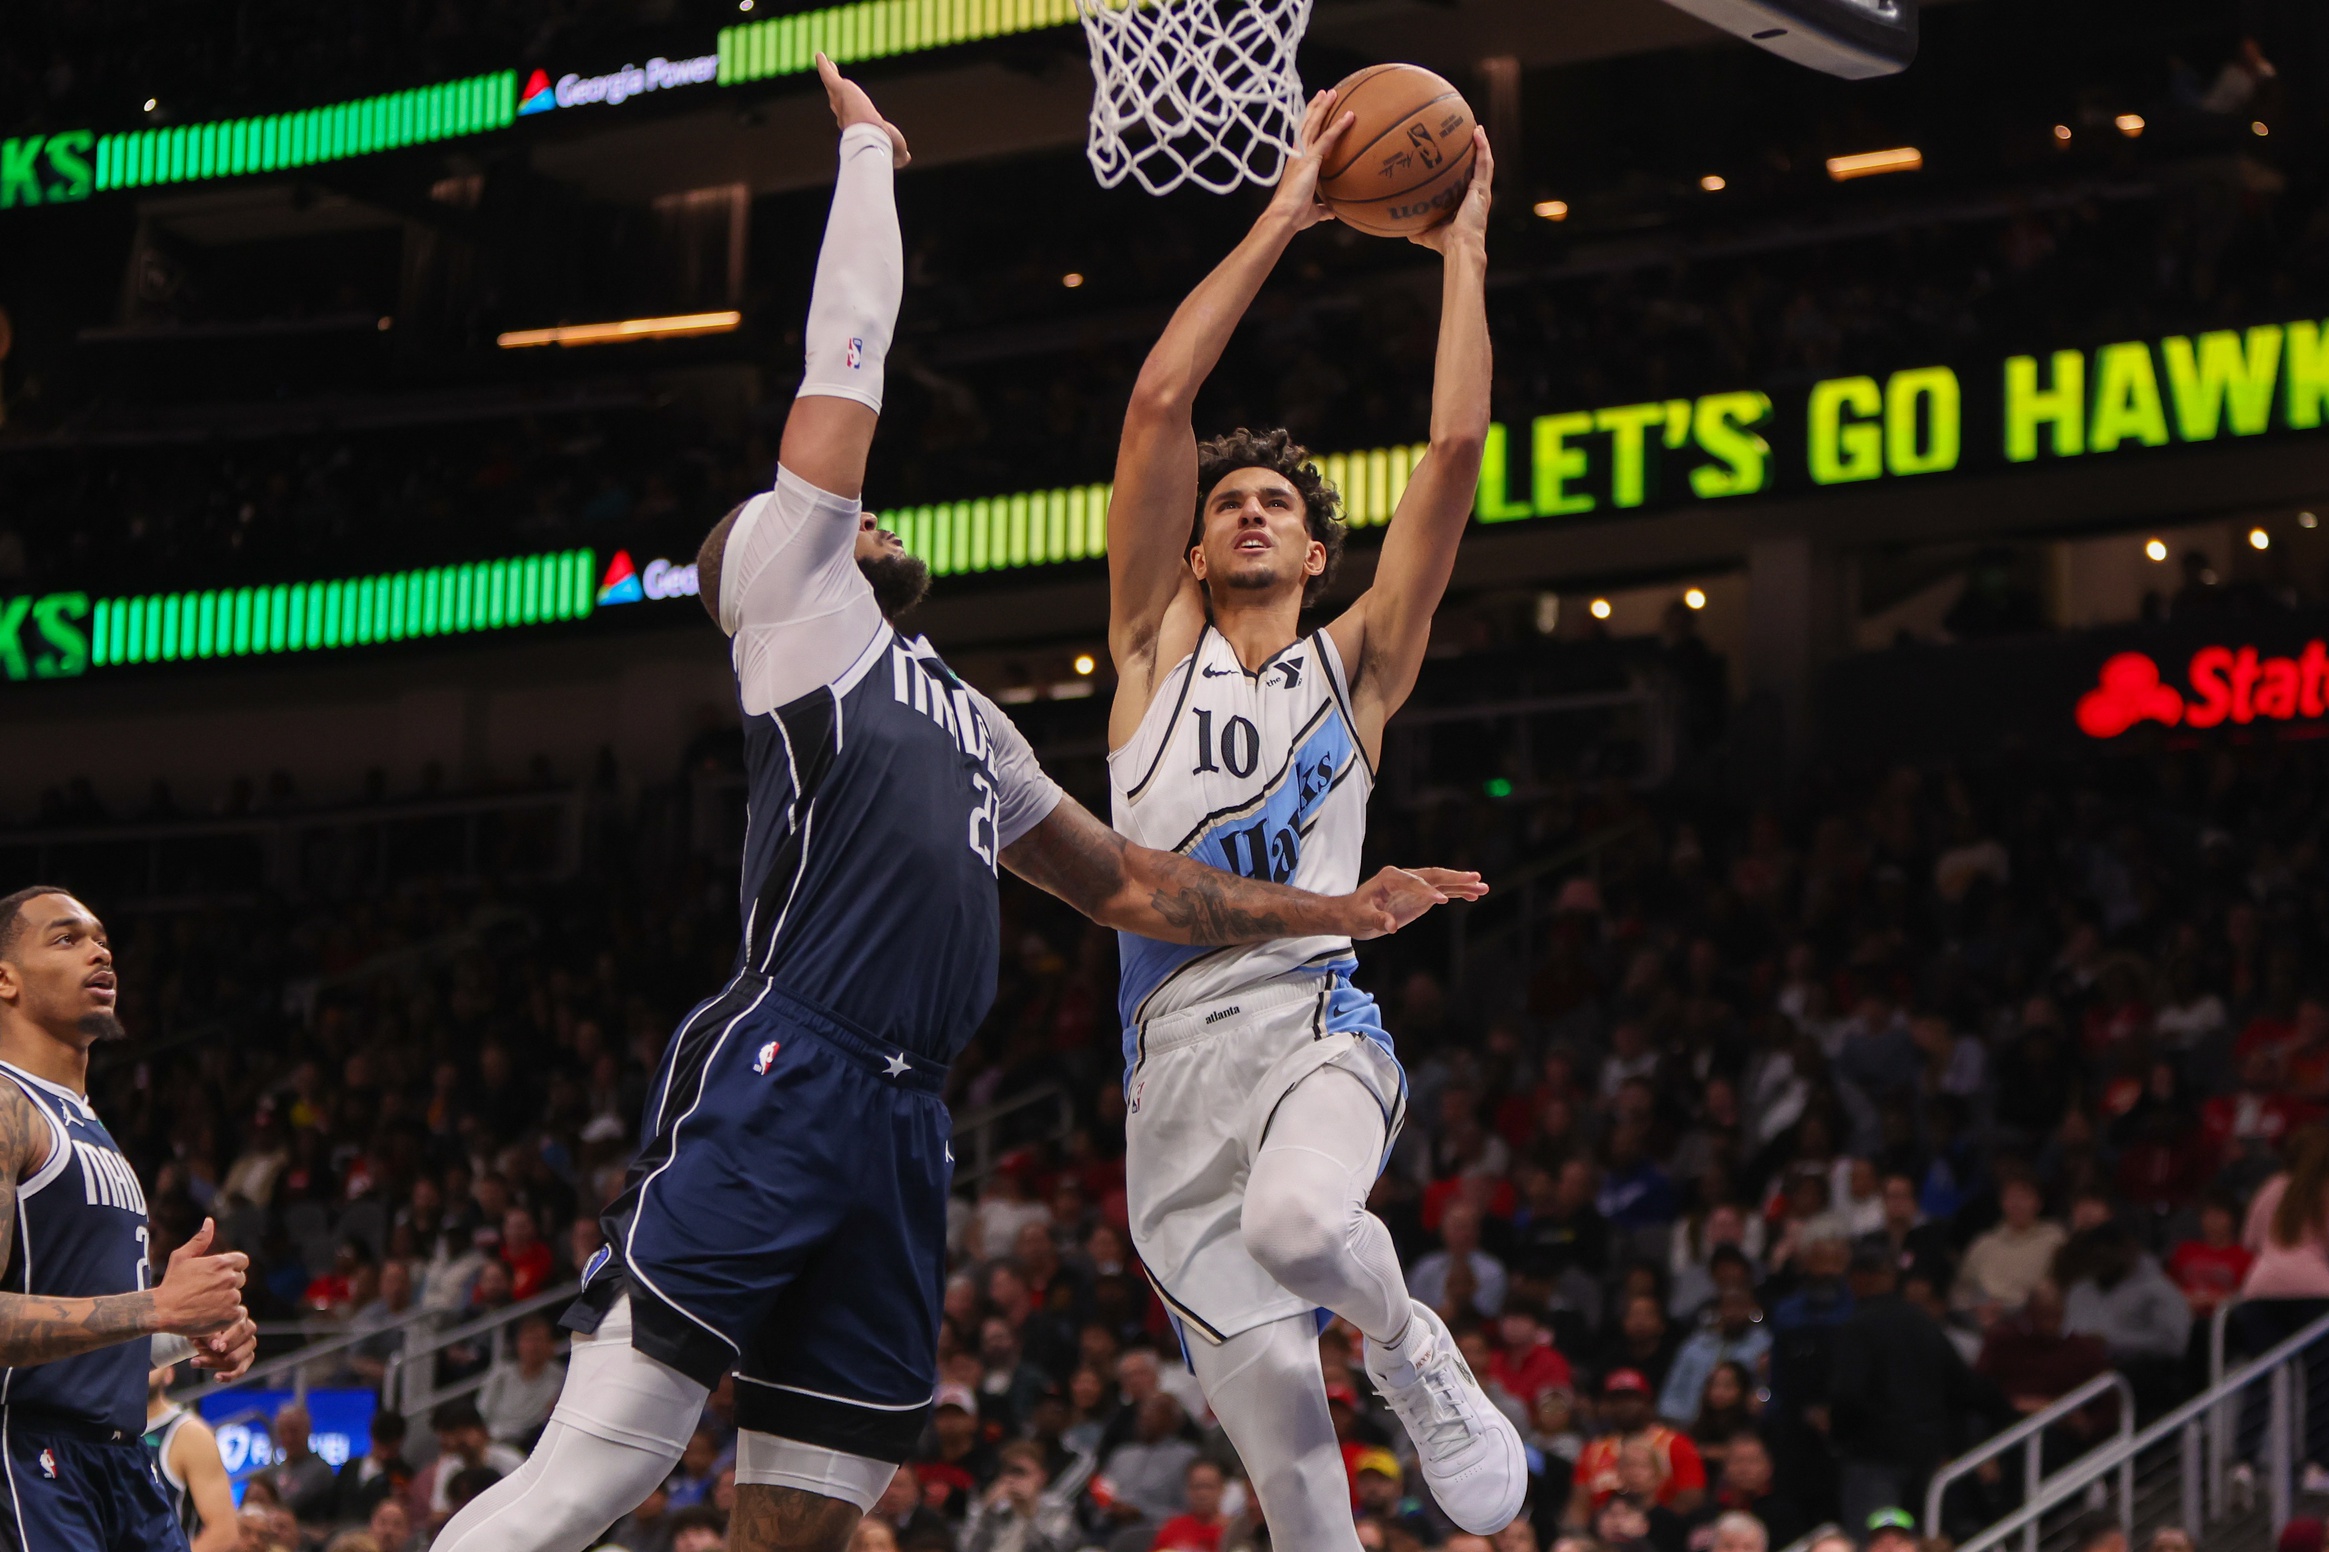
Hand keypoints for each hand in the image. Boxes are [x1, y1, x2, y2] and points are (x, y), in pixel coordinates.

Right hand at [152, 1218, 249, 1336]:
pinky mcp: (231, 1315)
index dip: (231, 1268)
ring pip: (236, 1297)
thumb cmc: (171, 1283)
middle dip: (227, 1284)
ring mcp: (232, 1297)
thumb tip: (209, 1221)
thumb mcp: (181, 1257)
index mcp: (222, 1262)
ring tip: (205, 1305)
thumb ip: (200, 1240)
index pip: (242, 1261)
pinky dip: (228, 1316)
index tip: (217, 1276)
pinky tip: (212, 1315)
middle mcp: (230, 1278)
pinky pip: (238, 1313)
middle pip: (240, 1279)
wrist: (162, 1311)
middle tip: (207, 1292)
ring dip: (226, 1300)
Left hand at [190, 1314, 257, 1382]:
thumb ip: (210, 1336)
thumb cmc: (201, 1327)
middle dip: (216, 1355)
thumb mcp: (202, 1328)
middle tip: (196, 1357)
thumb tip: (218, 1348)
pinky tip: (217, 1377)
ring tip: (195, 1362)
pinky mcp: (247, 1358)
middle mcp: (249, 1329)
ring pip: (236, 1360)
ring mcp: (249, 1344)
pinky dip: (228, 1376)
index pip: (240, 1328)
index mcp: (240, 1316)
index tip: (218, 1348)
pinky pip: (240, 1370)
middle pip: (238, 1347)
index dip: (230, 1339)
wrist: (199, 1333)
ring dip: (214, 1363)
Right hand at [816, 52, 908, 166]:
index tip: (848, 118)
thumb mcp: (894, 148)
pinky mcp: (839, 89)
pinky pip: (828, 76)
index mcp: (857, 127)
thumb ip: (899, 153)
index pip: (852, 120)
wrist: (871, 137)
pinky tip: (820, 55)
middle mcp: (846, 114)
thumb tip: (906, 158)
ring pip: (832, 85)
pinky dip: (823, 66)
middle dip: (835, 93)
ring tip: (827, 64)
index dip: (850, 117)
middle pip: (838, 101)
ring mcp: (841, 101)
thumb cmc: (883, 146)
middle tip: (833, 84)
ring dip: (829, 74)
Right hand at [1265, 89, 1355, 231]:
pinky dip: (1339, 126)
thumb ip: (1322, 209)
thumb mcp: (1312, 212)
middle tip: (1325, 93)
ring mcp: (1302, 154)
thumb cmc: (1294, 216)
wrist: (1285, 216)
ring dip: (1323, 107)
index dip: (1308, 122)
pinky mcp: (1310, 158)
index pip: (1303, 137)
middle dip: (1315, 107)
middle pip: (1306, 124)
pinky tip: (1350, 116)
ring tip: (1332, 92)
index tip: (1315, 111)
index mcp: (1296, 162)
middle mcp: (1297, 153)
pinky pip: (1327, 137)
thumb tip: (1332, 213)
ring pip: (1313, 124)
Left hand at [1344, 866, 1487, 938]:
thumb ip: (1377, 920)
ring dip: (1462, 884)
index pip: (1413, 882)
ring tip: (1483, 887)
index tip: (1441, 900)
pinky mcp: (1420, 895)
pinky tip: (1473, 895)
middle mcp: (1405, 876)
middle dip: (1455, 878)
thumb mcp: (1362, 919)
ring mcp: (1415, 885)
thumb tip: (1390, 926)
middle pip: (1433, 875)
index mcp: (1390, 877)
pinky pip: (1442, 891)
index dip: (1426, 891)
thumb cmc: (1355, 914)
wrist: (1352, 913)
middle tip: (1476, 878)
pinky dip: (1457, 893)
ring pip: (1442, 882)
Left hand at [1411, 126, 1492, 254]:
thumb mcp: (1424, 232)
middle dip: (1473, 151)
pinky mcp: (1482, 188)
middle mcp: (1474, 195)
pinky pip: (1484, 163)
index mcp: (1464, 203)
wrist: (1459, 246)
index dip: (1462, 168)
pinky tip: (1477, 132)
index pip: (1464, 181)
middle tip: (1468, 135)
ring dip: (1481, 144)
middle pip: (1476, 168)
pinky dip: (1482, 147)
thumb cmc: (1444, 243)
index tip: (1455, 155)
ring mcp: (1480, 191)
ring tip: (1475, 128)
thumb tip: (1397, 222)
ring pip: (1484, 162)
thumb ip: (1414, 226)